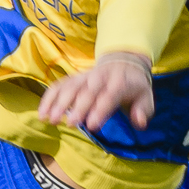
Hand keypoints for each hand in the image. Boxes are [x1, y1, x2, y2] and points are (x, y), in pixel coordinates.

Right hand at [39, 53, 154, 133]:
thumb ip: (143, 111)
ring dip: (59, 102)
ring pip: (70, 87)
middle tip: (70, 124)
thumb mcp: (146, 98)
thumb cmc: (134, 87)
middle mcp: (100, 77)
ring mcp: (85, 76)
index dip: (101, 110)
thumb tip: (139, 123)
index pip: (110, 95)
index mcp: (120, 82)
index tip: (92, 126)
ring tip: (50, 119)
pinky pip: (59, 85)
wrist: (123, 62)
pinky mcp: (74, 78)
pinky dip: (49, 98)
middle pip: (87, 91)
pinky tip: (42, 113)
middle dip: (78, 107)